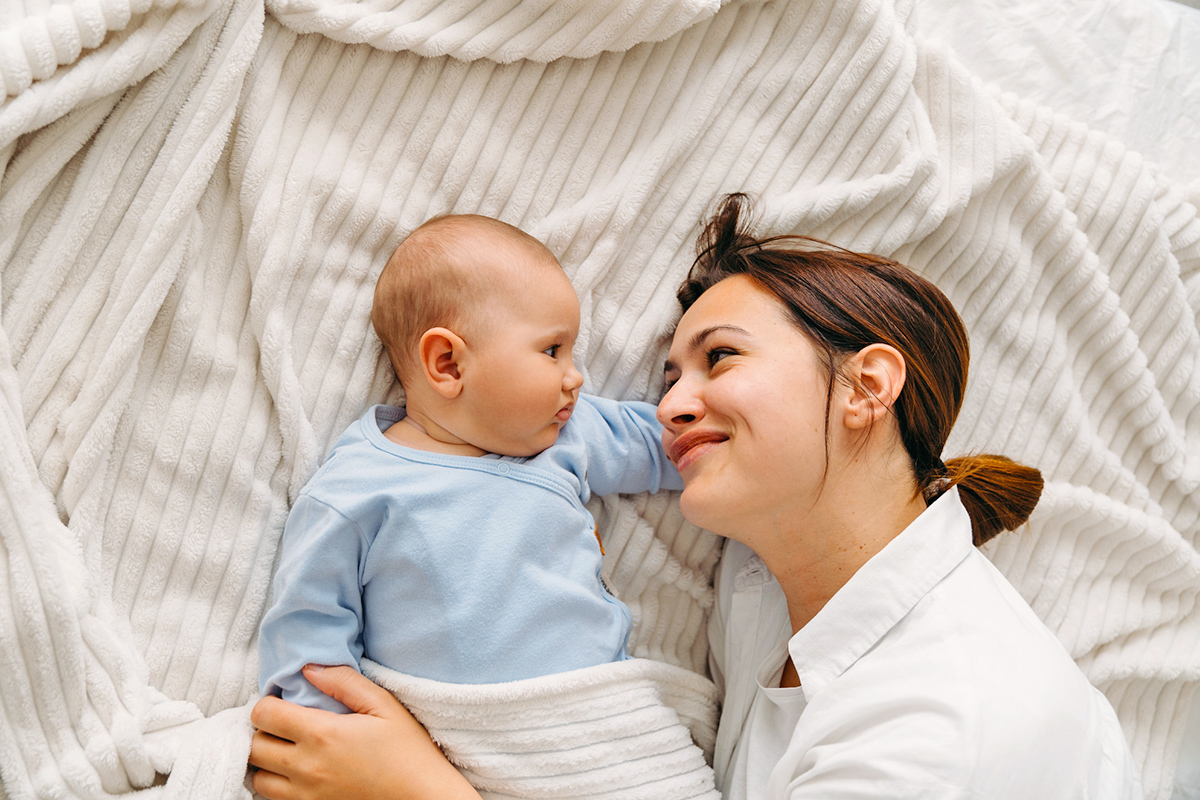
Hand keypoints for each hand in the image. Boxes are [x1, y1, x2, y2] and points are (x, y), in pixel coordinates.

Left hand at [249, 665, 480, 799]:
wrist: (422, 797)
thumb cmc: (408, 750)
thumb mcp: (383, 705)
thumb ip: (344, 682)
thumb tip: (308, 669)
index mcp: (322, 735)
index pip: (264, 714)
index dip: (268, 702)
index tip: (284, 701)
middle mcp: (306, 768)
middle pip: (254, 746)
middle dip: (263, 730)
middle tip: (283, 723)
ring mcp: (306, 795)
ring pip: (257, 776)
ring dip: (265, 760)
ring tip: (287, 749)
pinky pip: (271, 799)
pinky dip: (275, 784)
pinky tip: (296, 772)